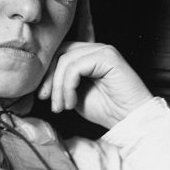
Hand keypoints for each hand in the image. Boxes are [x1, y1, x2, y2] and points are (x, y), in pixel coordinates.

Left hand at [38, 41, 153, 129]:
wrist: (130, 121)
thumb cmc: (107, 110)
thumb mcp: (75, 95)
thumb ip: (62, 83)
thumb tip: (40, 80)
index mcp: (89, 56)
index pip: (59, 53)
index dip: (46, 73)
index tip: (42, 96)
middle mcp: (96, 49)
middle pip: (60, 53)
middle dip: (48, 78)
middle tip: (46, 100)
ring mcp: (103, 50)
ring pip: (65, 60)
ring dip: (58, 86)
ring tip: (61, 106)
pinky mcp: (107, 56)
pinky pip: (75, 67)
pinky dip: (68, 86)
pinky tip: (72, 102)